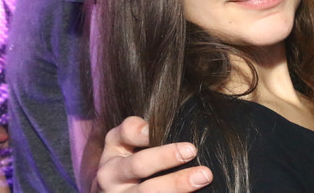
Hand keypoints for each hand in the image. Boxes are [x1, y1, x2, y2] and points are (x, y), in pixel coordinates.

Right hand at [93, 116, 211, 192]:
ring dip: (177, 184)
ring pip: (147, 191)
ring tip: (203, 176)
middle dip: (165, 157)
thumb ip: (148, 132)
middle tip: (191, 150)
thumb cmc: (133, 160)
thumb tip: (180, 127)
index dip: (142, 131)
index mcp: (115, 147)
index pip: (126, 132)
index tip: (159, 129)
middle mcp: (111, 173)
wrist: (116, 192)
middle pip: (138, 164)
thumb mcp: (131, 143)